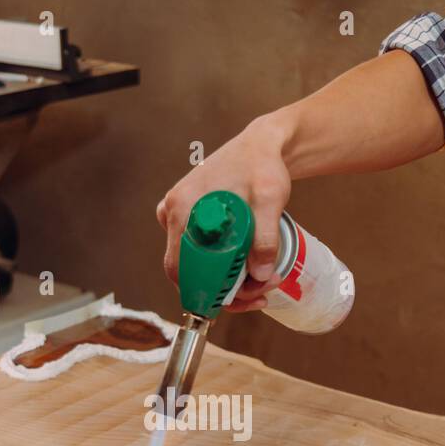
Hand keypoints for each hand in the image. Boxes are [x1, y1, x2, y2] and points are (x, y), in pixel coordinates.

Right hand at [156, 112, 293, 310]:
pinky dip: (223, 267)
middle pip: (187, 271)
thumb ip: (265, 237)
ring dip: (228, 281)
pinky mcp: (191, 220)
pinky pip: (200, 254)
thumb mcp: (270, 198)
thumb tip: (260, 275)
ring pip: (196, 265)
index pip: (179, 266)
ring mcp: (180, 217)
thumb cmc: (262, 165)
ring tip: (265, 279)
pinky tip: (249, 267)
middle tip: (262, 291)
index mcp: (182, 207)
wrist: (261, 146)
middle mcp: (173, 213)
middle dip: (224, 290)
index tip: (238, 299)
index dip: (205, 291)